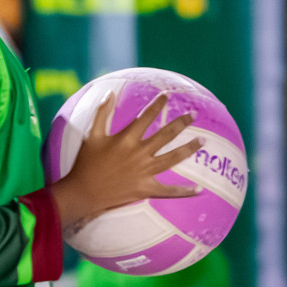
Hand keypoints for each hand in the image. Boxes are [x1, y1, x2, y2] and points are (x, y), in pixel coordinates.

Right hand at [51, 93, 202, 232]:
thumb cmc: (85, 163)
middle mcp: (139, 153)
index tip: (168, 95)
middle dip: (182, 123)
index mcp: (127, 139)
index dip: (158, 104)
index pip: (147, 117)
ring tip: (203, 141)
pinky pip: (169, 191)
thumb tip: (110, 93)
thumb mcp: (91, 135)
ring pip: (173, 158)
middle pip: (166, 135)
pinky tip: (199, 189)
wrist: (83, 193)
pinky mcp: (145, 189)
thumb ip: (101, 113)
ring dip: (189, 149)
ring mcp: (144, 172)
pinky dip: (184, 192)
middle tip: (194, 114)